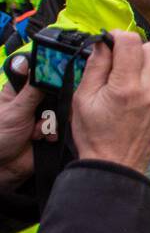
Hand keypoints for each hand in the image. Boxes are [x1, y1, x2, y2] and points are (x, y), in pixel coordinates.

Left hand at [0, 55, 56, 190]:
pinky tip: (41, 139)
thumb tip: (36, 66)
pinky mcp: (51, 129)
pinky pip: (62, 126)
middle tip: (40, 114)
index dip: (49, 77)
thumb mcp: (14, 110)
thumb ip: (30, 91)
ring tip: (35, 132)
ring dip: (50, 122)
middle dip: (51, 105)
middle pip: (55, 92)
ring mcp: (43, 115)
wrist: (5, 165)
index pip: (40, 74)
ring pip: (60, 110)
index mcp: (20, 90)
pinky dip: (52, 133)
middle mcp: (33, 101)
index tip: (54, 81)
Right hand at [71, 30, 149, 173]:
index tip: (109, 43)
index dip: (118, 37)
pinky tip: (133, 103)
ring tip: (123, 86)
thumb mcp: (83, 98)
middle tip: (119, 60)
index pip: (132, 42)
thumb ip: (96, 67)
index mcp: (126, 87)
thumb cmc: (95, 136)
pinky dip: (146, 88)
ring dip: (141, 69)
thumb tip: (103, 43)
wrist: (116, 166)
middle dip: (135, 48)